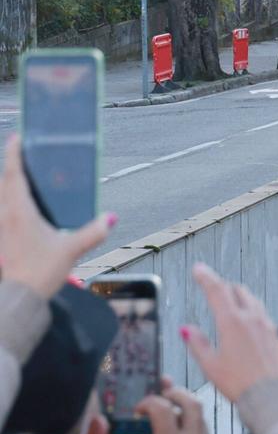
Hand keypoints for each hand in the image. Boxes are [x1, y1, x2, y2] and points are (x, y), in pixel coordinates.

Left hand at [0, 136, 113, 296]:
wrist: (19, 296)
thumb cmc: (40, 272)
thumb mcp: (72, 250)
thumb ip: (93, 232)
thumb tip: (110, 218)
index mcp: (19, 211)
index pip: (14, 174)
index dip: (15, 153)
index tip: (18, 137)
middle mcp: (4, 215)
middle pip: (5, 182)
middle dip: (13, 166)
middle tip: (24, 155)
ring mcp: (0, 226)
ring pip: (2, 196)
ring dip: (10, 184)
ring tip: (24, 178)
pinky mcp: (1, 237)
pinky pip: (3, 211)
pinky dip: (10, 201)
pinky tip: (22, 209)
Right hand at [127, 383, 225, 433]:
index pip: (163, 409)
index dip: (149, 402)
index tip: (140, 409)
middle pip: (191, 402)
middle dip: (175, 393)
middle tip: (163, 395)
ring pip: (199, 416)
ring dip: (185, 409)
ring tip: (169, 415)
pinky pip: (203, 431)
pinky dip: (190, 426)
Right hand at [182, 263, 277, 403]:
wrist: (271, 395)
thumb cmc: (239, 383)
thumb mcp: (210, 365)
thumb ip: (197, 344)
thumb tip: (187, 329)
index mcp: (232, 322)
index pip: (217, 290)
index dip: (206, 277)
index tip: (198, 269)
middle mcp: (252, 318)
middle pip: (236, 290)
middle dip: (222, 286)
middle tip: (212, 286)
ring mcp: (267, 325)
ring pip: (252, 300)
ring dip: (239, 295)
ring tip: (230, 299)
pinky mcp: (276, 335)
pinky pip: (263, 314)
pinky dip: (252, 309)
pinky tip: (248, 319)